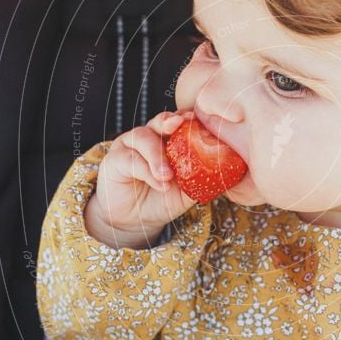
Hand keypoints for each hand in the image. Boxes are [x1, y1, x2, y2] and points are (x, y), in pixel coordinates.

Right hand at [85, 110, 196, 248]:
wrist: (134, 220)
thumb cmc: (161, 199)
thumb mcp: (187, 190)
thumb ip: (201, 179)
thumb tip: (226, 174)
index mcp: (168, 140)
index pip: (179, 122)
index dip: (188, 119)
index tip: (198, 120)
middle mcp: (149, 137)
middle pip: (160, 121)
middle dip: (171, 121)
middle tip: (180, 125)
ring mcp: (130, 145)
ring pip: (143, 137)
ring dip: (158, 155)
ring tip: (168, 175)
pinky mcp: (114, 159)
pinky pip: (131, 158)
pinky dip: (147, 171)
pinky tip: (160, 183)